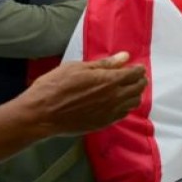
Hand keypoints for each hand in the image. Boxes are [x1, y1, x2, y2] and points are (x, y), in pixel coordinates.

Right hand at [17, 53, 146, 135]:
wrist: (42, 113)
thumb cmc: (56, 85)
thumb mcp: (78, 68)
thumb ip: (104, 64)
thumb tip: (125, 57)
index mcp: (109, 81)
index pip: (135, 74)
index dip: (138, 69)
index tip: (137, 67)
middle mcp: (114, 98)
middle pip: (138, 89)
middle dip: (139, 81)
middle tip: (135, 77)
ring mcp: (110, 113)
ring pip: (133, 103)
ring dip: (134, 94)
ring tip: (126, 89)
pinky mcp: (103, 123)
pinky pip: (122, 114)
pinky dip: (124, 107)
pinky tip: (116, 102)